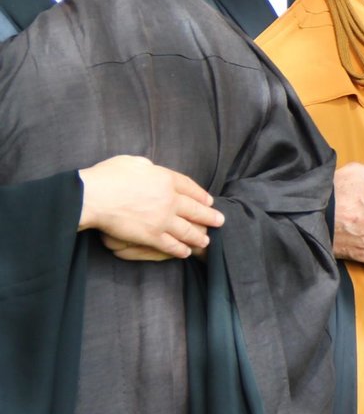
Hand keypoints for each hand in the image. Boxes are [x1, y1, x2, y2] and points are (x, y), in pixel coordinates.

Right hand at [78, 155, 223, 260]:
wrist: (93, 196)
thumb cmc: (108, 176)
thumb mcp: (133, 162)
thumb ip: (147, 168)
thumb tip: (151, 171)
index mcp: (165, 179)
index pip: (190, 187)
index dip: (201, 195)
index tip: (209, 201)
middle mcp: (169, 199)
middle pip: (195, 209)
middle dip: (209, 217)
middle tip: (220, 221)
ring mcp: (162, 219)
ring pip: (187, 230)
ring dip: (199, 236)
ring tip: (206, 240)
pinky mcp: (151, 236)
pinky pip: (171, 245)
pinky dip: (180, 249)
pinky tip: (186, 252)